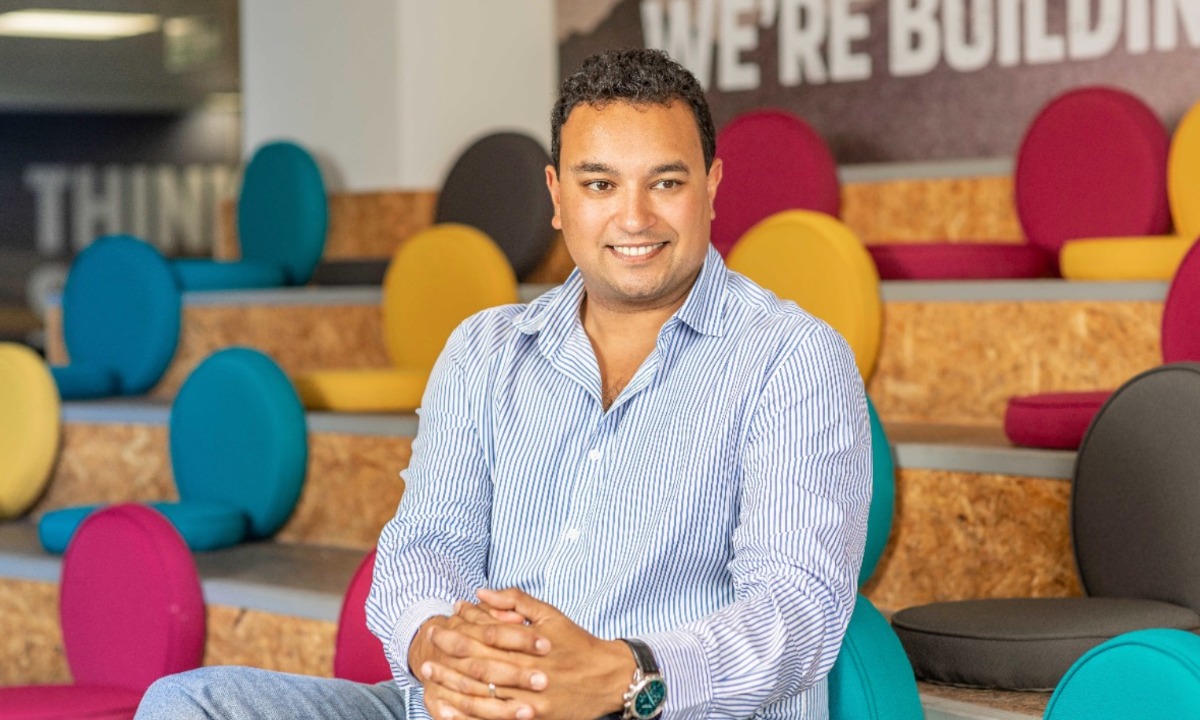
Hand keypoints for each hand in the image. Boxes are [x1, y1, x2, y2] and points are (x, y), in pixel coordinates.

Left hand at [422, 588, 635, 719]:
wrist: (610, 678)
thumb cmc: (578, 643)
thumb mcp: (551, 615)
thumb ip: (516, 601)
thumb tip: (481, 591)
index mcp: (530, 646)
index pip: (486, 637)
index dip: (459, 632)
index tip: (438, 627)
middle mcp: (528, 673)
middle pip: (480, 666)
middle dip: (448, 659)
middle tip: (424, 653)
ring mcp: (530, 700)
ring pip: (483, 696)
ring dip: (452, 687)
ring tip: (429, 679)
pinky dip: (469, 716)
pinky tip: (449, 711)